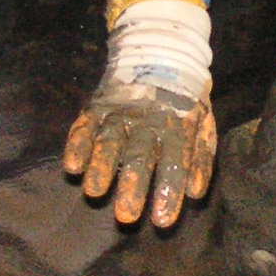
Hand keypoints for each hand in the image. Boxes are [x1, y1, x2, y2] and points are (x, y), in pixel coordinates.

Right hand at [63, 79, 216, 227]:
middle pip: (140, 155)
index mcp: (177, 128)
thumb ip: (201, 158)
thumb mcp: (203, 124)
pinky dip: (78, 144)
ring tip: (94, 192)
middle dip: (133, 185)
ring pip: (110, 141)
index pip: (175, 162)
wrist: (161, 53)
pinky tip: (72, 166)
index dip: (169, 191)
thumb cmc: (184, 102)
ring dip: (102, 166)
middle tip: (126, 217)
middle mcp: (147, 122)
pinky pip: (85, 125)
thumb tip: (196, 193)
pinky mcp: (98, 105)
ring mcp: (121, 112)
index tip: (162, 221)